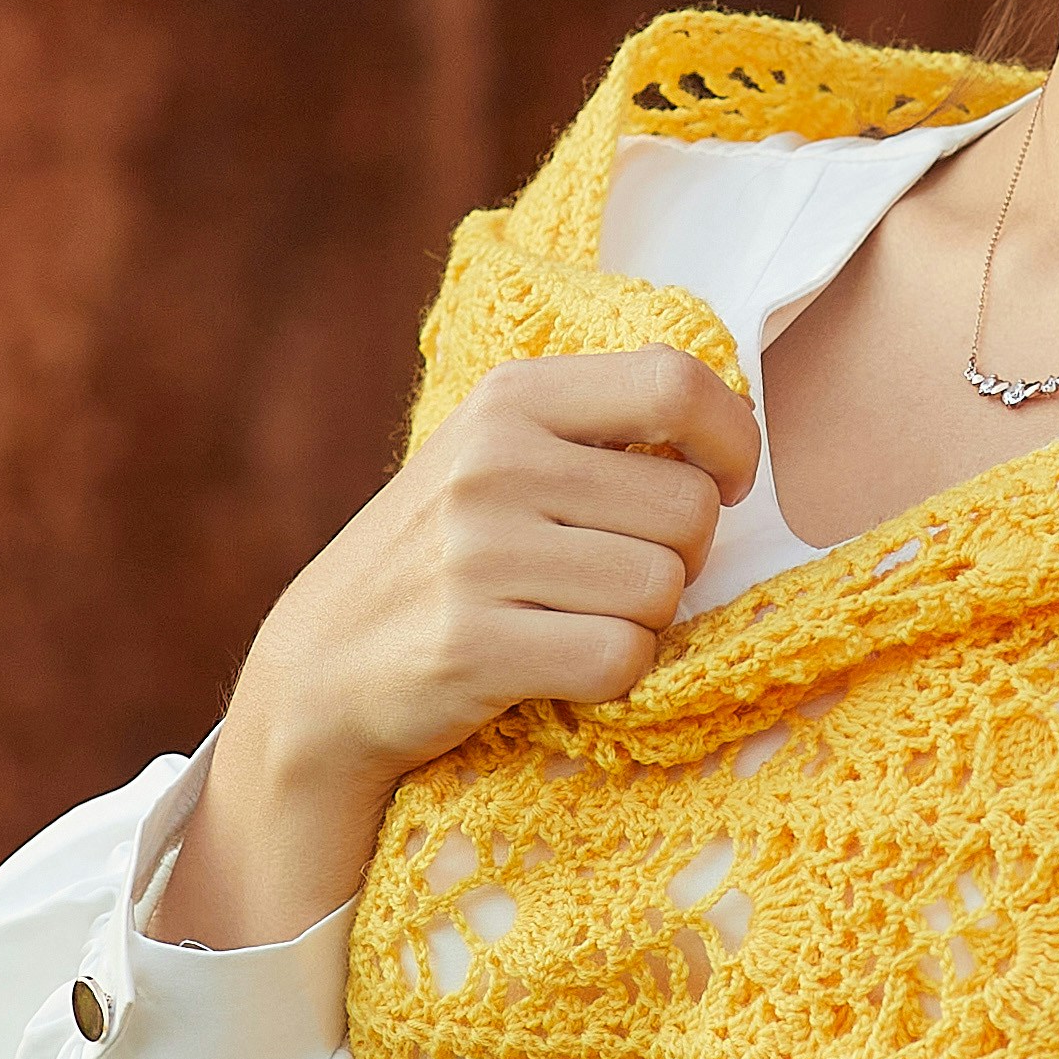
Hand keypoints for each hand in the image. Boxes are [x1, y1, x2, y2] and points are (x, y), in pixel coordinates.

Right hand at [172, 352, 764, 946]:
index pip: (674, 383)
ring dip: (644, 622)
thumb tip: (737, 427)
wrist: (321, 668)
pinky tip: (562, 667)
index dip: (732, 438)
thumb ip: (597, 432)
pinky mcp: (474, 644)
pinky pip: (621, 659)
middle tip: (623, 576)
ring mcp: (478, 553)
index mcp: (509, 398)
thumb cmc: (439, 558)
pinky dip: (613, 676)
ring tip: (577, 618)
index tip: (727, 481)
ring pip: (663, 589)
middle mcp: (493, 462)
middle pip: (689, 508)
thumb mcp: (494, 456)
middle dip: (681, 557)